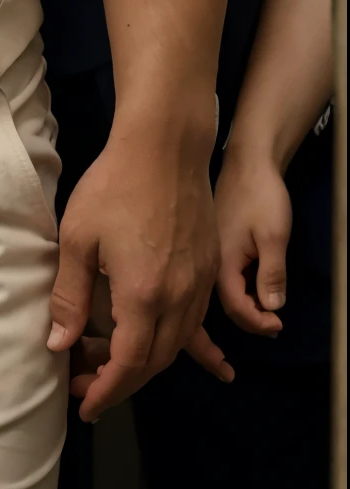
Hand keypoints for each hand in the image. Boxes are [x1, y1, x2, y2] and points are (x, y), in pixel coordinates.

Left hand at [49, 125, 232, 421]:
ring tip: (110, 361)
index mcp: (144, 296)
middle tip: (86, 382)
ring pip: (177, 346)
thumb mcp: (78, 238)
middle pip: (154, 362)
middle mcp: (179, 300)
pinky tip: (189, 354)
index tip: (86, 405)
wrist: (165, 147)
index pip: (128, 364)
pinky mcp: (207, 271)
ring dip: (146, 362)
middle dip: (121, 381)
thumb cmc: (115, 185)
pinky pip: (196, 323)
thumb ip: (70, 296)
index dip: (106, 390)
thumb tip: (59, 344)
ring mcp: (199, 286)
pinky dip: (185, 343)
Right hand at [214, 144, 290, 336]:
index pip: (235, 308)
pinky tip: (256, 287)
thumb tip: (271, 310)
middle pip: (226, 304)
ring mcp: (211, 252)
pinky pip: (226, 277)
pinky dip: (243, 290)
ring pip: (225, 291)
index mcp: (220, 262)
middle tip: (276, 325)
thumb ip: (271, 275)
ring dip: (248, 306)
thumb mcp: (273, 237)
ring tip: (269, 311)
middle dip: (251, 320)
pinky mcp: (217, 245)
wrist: (248, 162)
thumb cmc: (260, 197)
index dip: (258, 323)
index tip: (279, 326)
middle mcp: (209, 261)